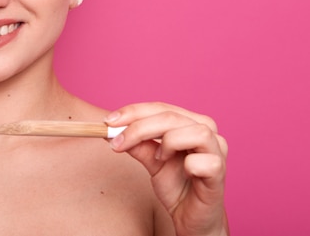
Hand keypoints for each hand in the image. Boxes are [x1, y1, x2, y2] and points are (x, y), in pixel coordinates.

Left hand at [105, 102, 228, 235]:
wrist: (193, 219)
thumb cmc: (178, 186)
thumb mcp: (151, 162)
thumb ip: (137, 145)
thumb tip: (110, 131)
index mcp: (190, 123)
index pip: (161, 108)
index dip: (133, 112)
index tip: (108, 121)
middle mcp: (207, 133)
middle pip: (172, 116)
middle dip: (139, 127)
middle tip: (117, 141)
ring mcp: (217, 152)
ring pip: (195, 132)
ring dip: (169, 142)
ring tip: (159, 158)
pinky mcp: (219, 174)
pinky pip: (206, 161)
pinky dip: (190, 165)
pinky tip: (184, 172)